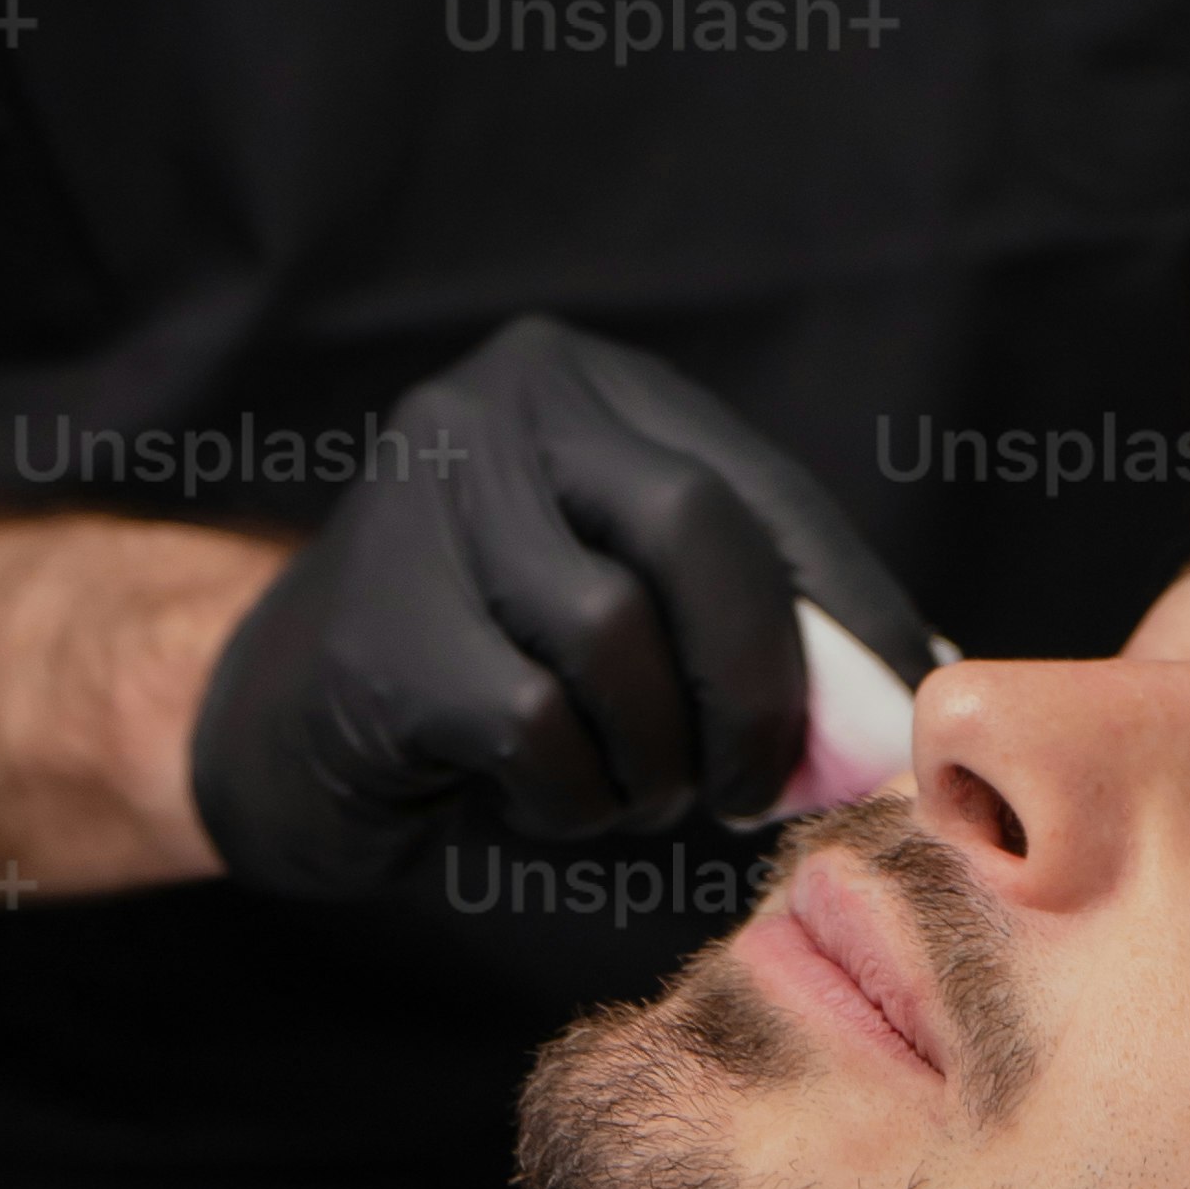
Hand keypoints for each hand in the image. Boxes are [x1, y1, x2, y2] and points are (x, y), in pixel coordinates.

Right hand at [185, 318, 930, 899]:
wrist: (275, 733)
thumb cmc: (493, 676)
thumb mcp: (630, 618)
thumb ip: (760, 627)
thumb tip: (914, 690)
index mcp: (584, 386)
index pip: (760, 489)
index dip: (848, 612)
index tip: (896, 719)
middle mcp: (496, 408)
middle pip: (694, 530)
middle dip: (756, 684)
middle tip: (753, 788)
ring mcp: (420, 504)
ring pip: (614, 637)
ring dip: (654, 760)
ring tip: (630, 794)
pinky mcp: (377, 626)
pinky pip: (534, 724)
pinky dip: (572, 796)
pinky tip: (549, 802)